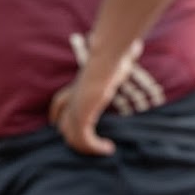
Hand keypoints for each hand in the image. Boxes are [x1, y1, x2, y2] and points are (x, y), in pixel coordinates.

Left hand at [49, 33, 145, 155]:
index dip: (57, 115)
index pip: (59, 103)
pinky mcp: (81, 118)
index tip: (58, 125)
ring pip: (72, 138)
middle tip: (94, 145)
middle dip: (75, 138)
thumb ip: (126, 56)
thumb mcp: (118, 61)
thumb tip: (137, 45)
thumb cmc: (113, 59)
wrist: (106, 62)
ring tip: (106, 149)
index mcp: (76, 88)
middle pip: (63, 126)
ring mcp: (74, 110)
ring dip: (89, 148)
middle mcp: (72, 100)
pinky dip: (95, 148)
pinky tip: (108, 148)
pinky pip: (83, 140)